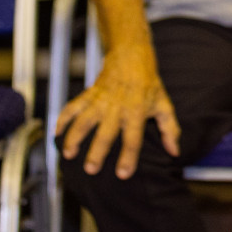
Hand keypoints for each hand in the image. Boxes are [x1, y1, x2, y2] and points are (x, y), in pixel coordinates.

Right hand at [55, 42, 179, 178]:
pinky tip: (57, 133)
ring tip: (68, 154)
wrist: (131, 57)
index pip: (133, 138)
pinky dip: (62, 119)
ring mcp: (100, 101)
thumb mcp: (164, 104)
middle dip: (97, 152)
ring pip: (84, 121)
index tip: (122, 174)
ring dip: (74, 137)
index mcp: (137, 112)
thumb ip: (170, 129)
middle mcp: (117, 108)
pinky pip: (72, 107)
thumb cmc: (149, 84)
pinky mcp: (89, 94)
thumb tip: (175, 151)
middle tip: (90, 169)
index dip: (129, 157)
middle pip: (105, 133)